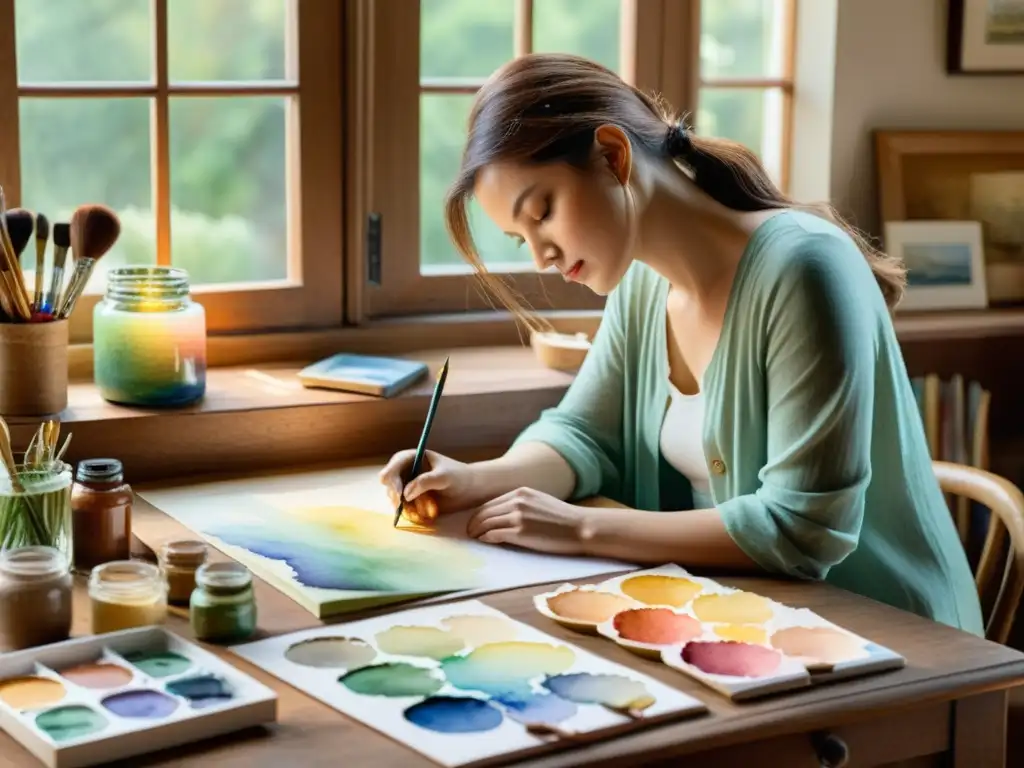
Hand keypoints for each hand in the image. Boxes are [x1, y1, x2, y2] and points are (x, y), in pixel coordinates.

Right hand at [379, 449, 483, 523]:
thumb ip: (425, 482)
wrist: (469, 489)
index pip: (395, 463)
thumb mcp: (444, 477)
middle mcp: (407, 471)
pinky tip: (419, 514)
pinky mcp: (412, 500)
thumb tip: (405, 494)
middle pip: (389, 480)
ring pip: (394, 496)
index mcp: (413, 457)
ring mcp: (408, 486)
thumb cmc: (458, 477)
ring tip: (419, 509)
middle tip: (402, 505)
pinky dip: (408, 512)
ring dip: (402, 505)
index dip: (392, 475)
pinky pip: (403, 508)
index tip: (398, 491)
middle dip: (394, 493)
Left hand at [466, 487, 588, 555]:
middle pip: (484, 512)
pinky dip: (486, 538)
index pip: (490, 503)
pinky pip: (494, 534)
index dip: (478, 514)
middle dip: (473, 523)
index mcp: (521, 492)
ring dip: (477, 532)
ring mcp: (518, 516)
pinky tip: (484, 541)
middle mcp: (517, 501)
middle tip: (469, 532)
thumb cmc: (563, 519)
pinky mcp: (520, 533)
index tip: (474, 522)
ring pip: (486, 523)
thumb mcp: (540, 502)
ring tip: (474, 538)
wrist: (580, 527)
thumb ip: (521, 505)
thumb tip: (503, 516)